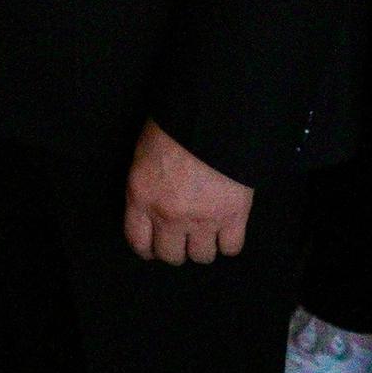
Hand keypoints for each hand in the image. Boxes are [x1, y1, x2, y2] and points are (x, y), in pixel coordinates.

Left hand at [123, 121, 252, 265]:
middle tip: (182, 240)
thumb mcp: (144, 150)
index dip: (147, 249)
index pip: (138, 241)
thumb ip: (145, 182)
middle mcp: (169, 215)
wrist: (215, 116)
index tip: (153, 248)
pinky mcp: (233, 216)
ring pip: (202, 256)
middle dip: (176, 250)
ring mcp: (202, 219)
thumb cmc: (176, 124)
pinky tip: (227, 232)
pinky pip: (231, 248)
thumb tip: (152, 199)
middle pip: (171, 255)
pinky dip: (229, 243)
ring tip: (207, 235)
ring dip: (203, 248)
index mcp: (142, 196)